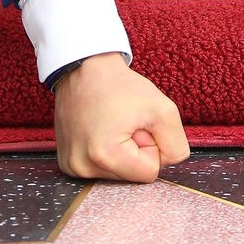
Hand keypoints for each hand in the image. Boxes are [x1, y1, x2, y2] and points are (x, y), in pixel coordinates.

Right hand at [53, 52, 189, 181]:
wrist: (85, 67)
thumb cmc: (120, 85)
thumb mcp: (163, 109)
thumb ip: (176, 145)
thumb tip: (169, 164)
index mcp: (105, 156)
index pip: (149, 173)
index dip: (151, 145)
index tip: (137, 123)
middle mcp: (82, 168)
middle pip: (131, 176)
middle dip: (135, 150)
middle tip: (124, 122)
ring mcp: (71, 167)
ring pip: (117, 174)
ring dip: (121, 150)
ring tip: (110, 124)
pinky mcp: (67, 163)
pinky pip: (101, 168)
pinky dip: (106, 151)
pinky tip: (99, 129)